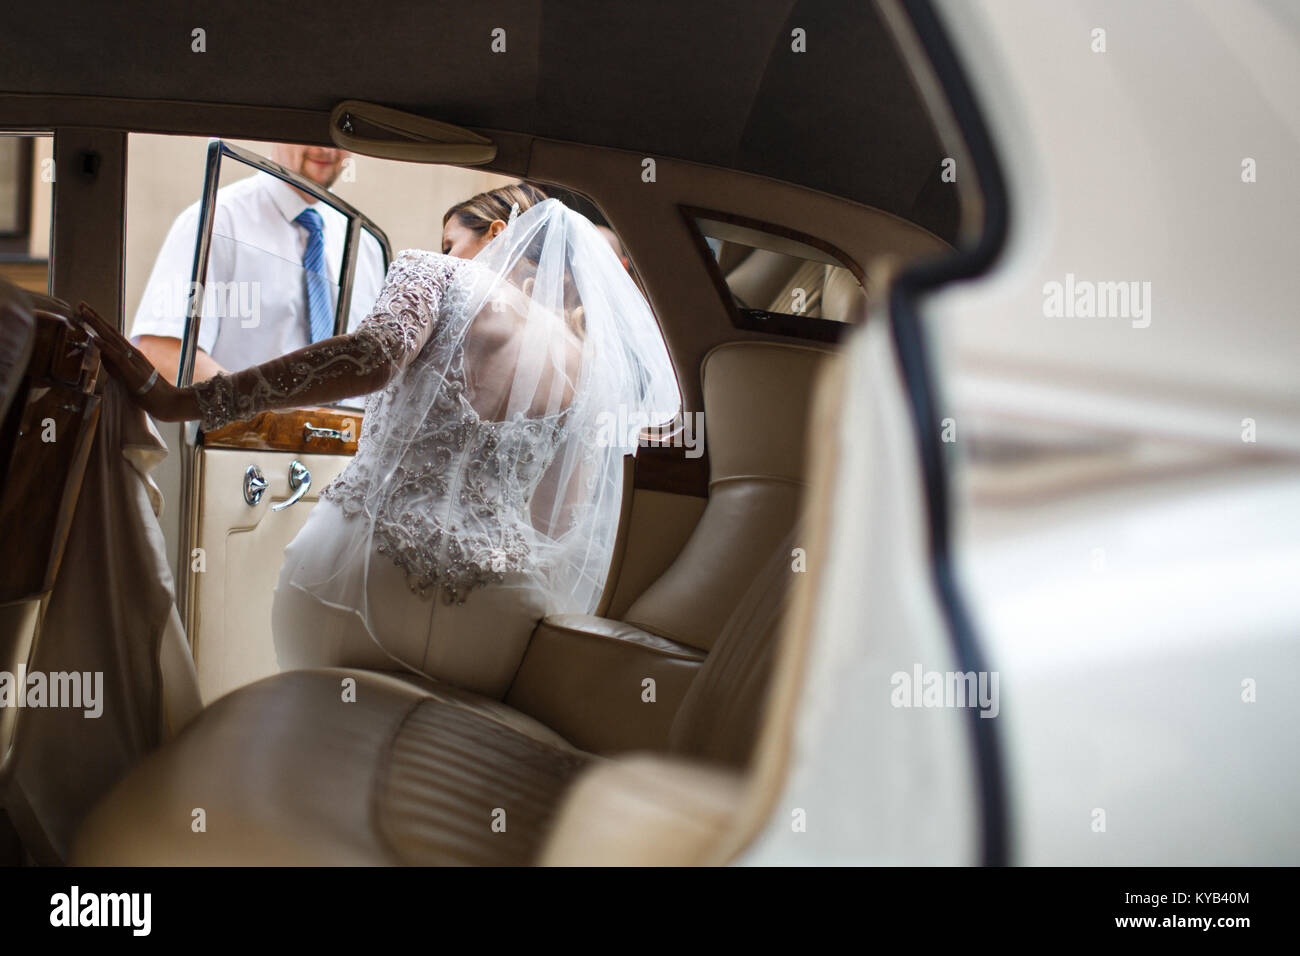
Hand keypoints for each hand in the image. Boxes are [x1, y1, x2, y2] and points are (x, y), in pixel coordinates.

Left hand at [74, 302, 193, 421]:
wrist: (168, 402)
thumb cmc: (150, 393)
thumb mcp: (126, 377)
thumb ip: (113, 365)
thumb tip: (100, 353)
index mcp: (131, 354)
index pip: (112, 335)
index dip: (98, 323)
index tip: (86, 312)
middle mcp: (132, 353)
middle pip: (111, 332)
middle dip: (94, 317)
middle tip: (81, 304)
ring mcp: (133, 360)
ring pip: (112, 339)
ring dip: (97, 326)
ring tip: (85, 314)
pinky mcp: (132, 371)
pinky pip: (117, 356)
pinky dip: (105, 346)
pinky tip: (95, 338)